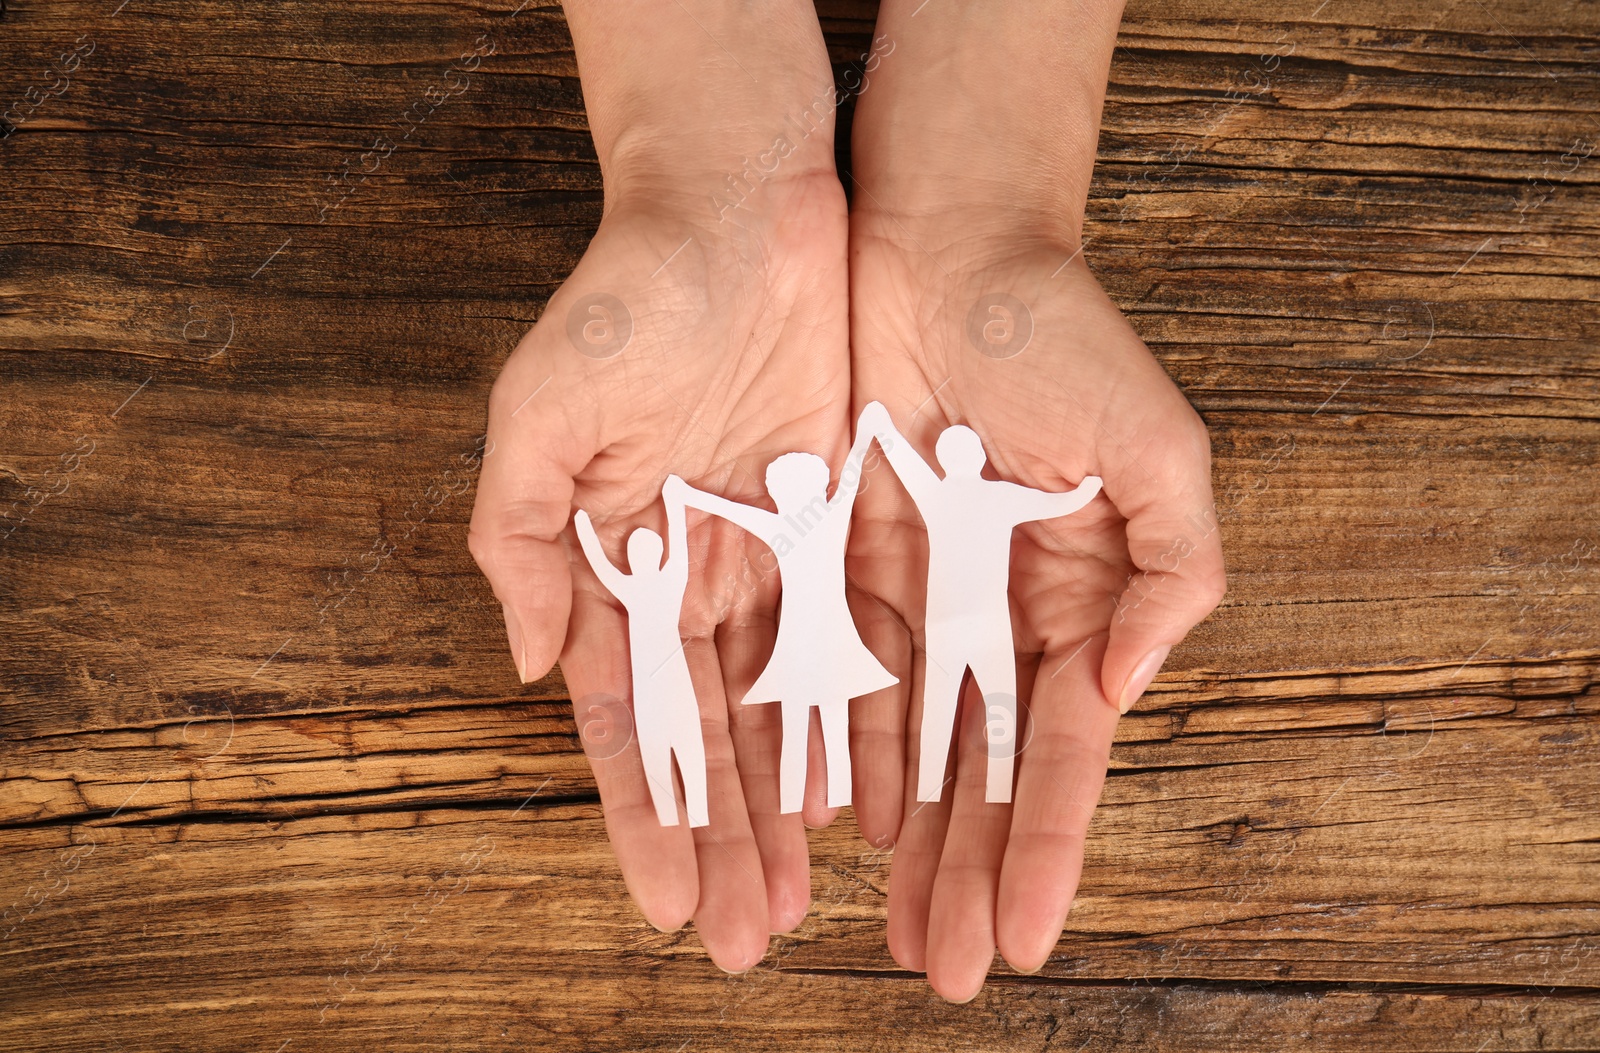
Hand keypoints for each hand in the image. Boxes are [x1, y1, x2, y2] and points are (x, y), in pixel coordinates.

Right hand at [469, 1, 849, 972]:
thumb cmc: (627, 298)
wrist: (741, 206)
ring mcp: (765, 554)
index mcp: (609, 560)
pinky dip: (852, 718)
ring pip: (781, 707)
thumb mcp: (537, 414)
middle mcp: (688, 574)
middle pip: (708, 736)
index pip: (629, 719)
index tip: (661, 903)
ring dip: (786, 806)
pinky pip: (849, 639)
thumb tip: (535, 662)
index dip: (644, 814)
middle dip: (720, 840)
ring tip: (800, 902)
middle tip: (739, 941)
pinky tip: (858, 798)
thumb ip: (517, 541)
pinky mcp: (837, 521)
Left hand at [842, 0, 1225, 999]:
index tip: (1017, 940)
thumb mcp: (1159, 444)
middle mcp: (997, 610)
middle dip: (963, 872)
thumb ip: (1178, 568)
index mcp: (1080, 598)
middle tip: (937, 972)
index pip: (1057, 752)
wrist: (946, 244)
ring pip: (904, 738)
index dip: (1039, 848)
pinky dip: (834, 745)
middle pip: (977, 771)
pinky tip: (827, 819)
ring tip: (881, 926)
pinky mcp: (842, 555)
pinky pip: (834, 667)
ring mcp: (920, 589)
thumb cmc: (1061, 334)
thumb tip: (1131, 685)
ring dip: (899, 837)